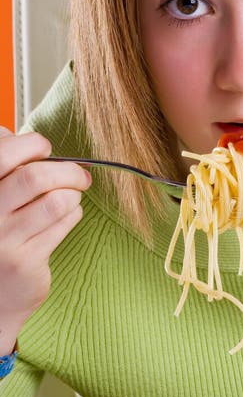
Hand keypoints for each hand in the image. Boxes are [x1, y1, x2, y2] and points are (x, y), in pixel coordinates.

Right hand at [0, 127, 91, 354]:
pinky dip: (73, 214)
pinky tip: (66, 216)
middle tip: (80, 175)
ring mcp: (3, 239)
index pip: (5, 153)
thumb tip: (14, 135)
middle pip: (35, 176)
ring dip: (73, 194)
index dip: (32, 145)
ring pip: (56, 201)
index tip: (44, 149)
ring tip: (72, 197)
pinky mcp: (26, 261)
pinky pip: (63, 224)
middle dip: (67, 170)